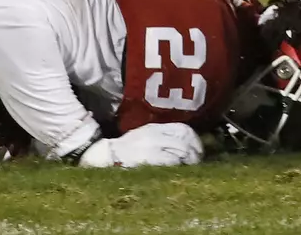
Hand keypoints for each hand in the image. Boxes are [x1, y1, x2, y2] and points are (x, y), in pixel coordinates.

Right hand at [78, 123, 202, 167]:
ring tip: (192, 167)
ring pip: (180, 149)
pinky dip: (179, 165)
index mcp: (153, 128)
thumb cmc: (124, 151)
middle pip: (184, 140)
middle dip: (194, 150)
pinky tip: (180, 171)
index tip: (198, 150)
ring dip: (189, 159)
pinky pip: (170, 160)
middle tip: (198, 160)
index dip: (194, 140)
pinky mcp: (147, 158)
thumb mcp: (143, 137)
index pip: (182, 129)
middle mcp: (154, 134)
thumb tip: (183, 144)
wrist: (102, 157)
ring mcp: (151, 146)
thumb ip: (161, 137)